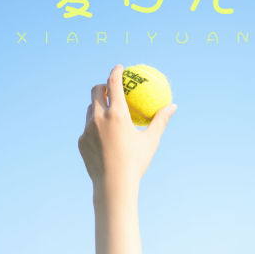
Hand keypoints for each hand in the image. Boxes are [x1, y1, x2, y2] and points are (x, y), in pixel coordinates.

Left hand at [77, 64, 176, 187]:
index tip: (120, 68)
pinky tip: (103, 138)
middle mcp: (99, 117)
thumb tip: (172, 106)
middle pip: (96, 91)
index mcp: (117, 114)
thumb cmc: (136, 163)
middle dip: (102, 86)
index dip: (116, 72)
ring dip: (97, 108)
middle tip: (109, 89)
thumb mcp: (151, 141)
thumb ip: (160, 121)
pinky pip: (87, 129)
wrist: (113, 185)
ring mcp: (87, 129)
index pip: (113, 83)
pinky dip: (95, 128)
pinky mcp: (81, 141)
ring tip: (107, 115)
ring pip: (90, 110)